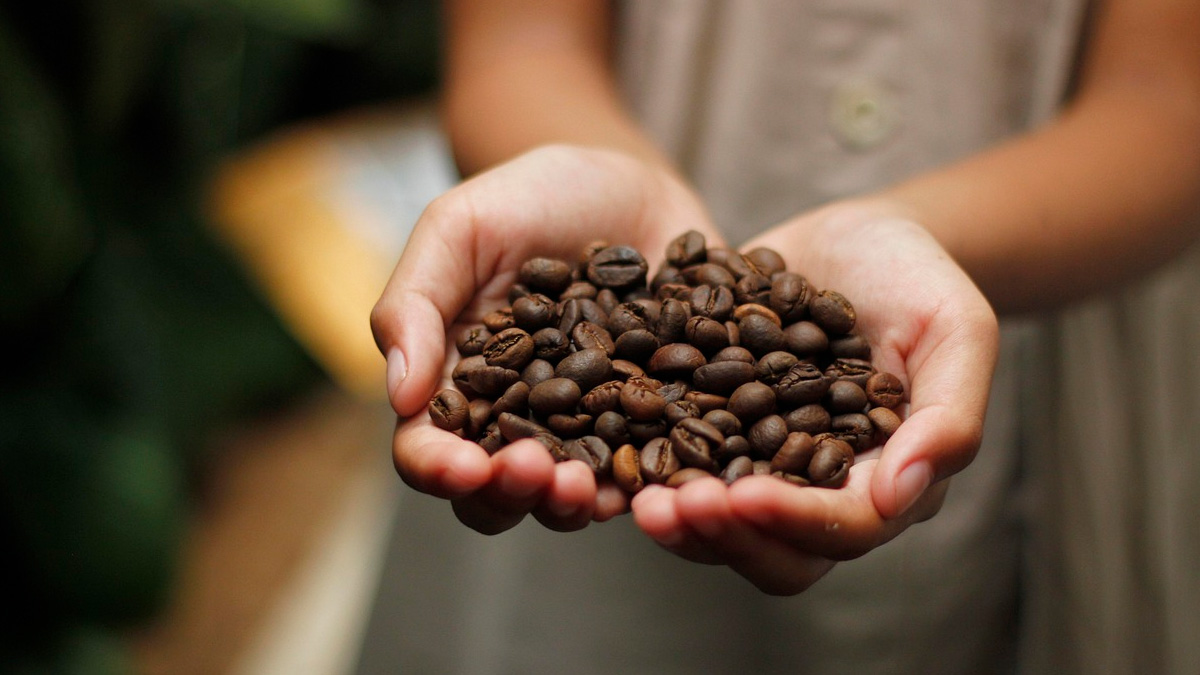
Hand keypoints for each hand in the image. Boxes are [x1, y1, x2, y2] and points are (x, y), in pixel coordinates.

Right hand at [371, 144, 722, 533]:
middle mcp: (517, 421)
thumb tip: (400, 396)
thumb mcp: (458, 228)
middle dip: (512, 494)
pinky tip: (659, 483)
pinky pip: (651, 469)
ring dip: (576, 504)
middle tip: (536, 472)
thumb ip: (416, 302)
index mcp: (456, 385)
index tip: (462, 467)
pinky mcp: (651, 423)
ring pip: (571, 496)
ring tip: (592, 488)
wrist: (626, 182)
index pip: (429, 448)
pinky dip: (652, 485)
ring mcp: (587, 430)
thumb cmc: (528, 199)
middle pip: (499, 491)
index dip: (438, 468)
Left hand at [632, 201, 999, 593]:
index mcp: (889, 479)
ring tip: (632, 496)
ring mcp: (767, 466)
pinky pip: (682, 468)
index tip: (740, 498)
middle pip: (777, 552)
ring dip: (678, 518)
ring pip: (723, 525)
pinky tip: (607, 447)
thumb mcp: (956, 327)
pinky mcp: (719, 432)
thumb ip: (949, 413)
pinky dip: (649, 468)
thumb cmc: (918, 277)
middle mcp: (824, 489)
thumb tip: (900, 497)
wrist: (858, 237)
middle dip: (721, 535)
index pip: (845, 527)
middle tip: (665, 507)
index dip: (793, 521)